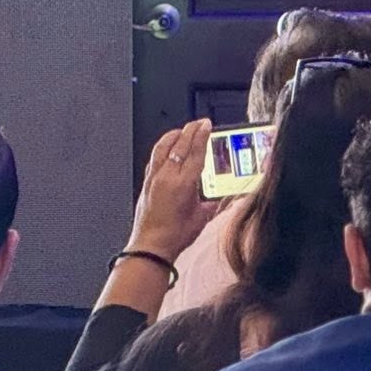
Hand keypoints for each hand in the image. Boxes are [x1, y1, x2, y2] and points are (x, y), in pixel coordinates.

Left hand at [125, 118, 220, 263]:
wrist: (151, 248)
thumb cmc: (174, 237)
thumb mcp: (201, 218)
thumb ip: (213, 204)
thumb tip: (225, 198)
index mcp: (183, 184)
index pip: (195, 152)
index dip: (202, 136)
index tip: (206, 125)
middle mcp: (167, 177)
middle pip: (179, 145)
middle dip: (190, 130)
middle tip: (199, 123)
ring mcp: (154, 178)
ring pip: (163, 147)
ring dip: (174, 135)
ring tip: (182, 130)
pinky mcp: (146, 183)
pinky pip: (154, 157)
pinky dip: (162, 148)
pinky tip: (166, 147)